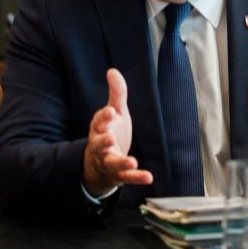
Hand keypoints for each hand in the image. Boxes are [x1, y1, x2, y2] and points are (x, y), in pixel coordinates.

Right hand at [82, 68, 154, 192]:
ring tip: (132, 161)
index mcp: (100, 128)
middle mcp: (101, 146)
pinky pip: (127, 177)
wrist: (99, 163)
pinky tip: (148, 177)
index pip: (99, 122)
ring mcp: (109, 161)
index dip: (104, 117)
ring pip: (112, 163)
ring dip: (121, 162)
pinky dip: (137, 178)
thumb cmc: (110, 131)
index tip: (110, 111)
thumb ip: (116, 93)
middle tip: (110, 138)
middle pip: (99, 144)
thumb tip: (112, 70)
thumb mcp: (115, 112)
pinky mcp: (119, 174)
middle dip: (103, 141)